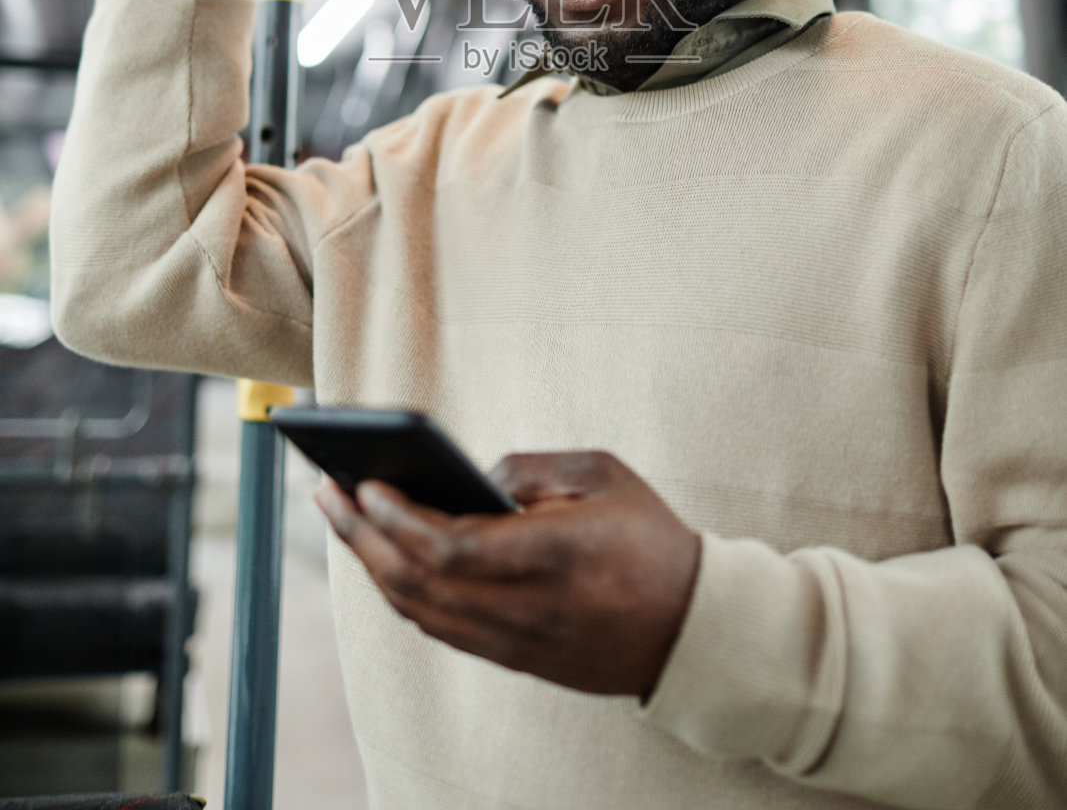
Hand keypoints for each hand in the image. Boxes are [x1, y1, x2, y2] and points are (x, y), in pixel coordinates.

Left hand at [314, 449, 700, 698]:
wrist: (694, 629)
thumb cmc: (650, 538)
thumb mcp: (603, 475)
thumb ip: (533, 467)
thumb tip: (472, 475)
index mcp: (553, 555)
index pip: (450, 547)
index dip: (398, 519)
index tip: (365, 483)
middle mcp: (527, 608)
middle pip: (419, 583)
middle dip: (363, 538)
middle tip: (327, 493)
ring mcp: (518, 643)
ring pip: (421, 612)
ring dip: (372, 567)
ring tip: (345, 520)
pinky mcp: (516, 660)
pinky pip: (441, 629)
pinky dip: (402, 594)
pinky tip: (385, 559)